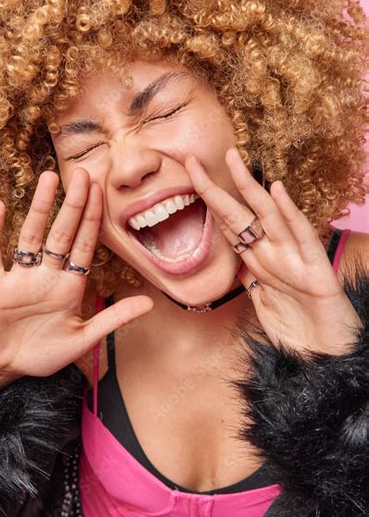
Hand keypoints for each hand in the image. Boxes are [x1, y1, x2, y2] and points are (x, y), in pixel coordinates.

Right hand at [0, 168, 153, 398]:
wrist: (6, 369)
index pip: (83, 245)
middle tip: (82, 173)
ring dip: (40, 209)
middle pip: (61, 233)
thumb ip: (113, 319)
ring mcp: (20, 278)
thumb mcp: (83, 339)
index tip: (100, 190)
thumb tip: (151, 303)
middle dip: (72, 205)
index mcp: (69, 286)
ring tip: (48, 179)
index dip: (92, 219)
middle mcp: (46, 275)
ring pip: (31, 236)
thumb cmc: (45, 354)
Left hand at [185, 147, 362, 355]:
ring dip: (249, 188)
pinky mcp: (317, 271)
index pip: (230, 225)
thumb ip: (250, 282)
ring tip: (232, 161)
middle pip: (242, 214)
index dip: (209, 202)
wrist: (328, 357)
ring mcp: (296, 259)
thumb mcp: (264, 303)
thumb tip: (235, 266)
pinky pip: (302, 237)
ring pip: (269, 216)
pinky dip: (289, 213)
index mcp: (260, 261)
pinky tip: (277, 191)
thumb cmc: (299, 331)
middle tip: (193, 159)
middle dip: (218, 186)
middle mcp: (276, 254)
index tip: (187, 178)